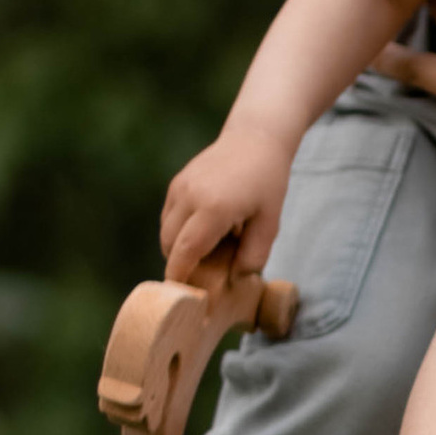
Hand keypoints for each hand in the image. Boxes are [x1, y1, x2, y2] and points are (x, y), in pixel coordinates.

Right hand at [161, 124, 290, 280]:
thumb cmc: (268, 181)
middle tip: (201, 277)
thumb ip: (254, 254)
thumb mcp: (270, 222)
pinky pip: (168, 217)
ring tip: (208, 251)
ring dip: (178, 248)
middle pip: (170, 244)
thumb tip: (235, 278)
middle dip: (180, 264)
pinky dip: (178, 231)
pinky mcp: (176, 183)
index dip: (180, 276)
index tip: (184, 296)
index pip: (186, 251)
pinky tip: (204, 232)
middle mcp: (190, 197)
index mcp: (214, 208)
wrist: (254, 139)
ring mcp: (180, 188)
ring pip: (165, 231)